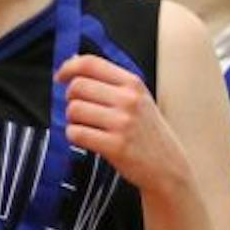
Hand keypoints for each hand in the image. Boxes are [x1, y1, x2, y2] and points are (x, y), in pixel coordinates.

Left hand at [58, 54, 189, 191]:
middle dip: (71, 99)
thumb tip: (72, 63)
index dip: (68, 68)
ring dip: (73, 120)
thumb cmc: (148, 133)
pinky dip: (76, 137)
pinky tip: (90, 140)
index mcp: (134, 84)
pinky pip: (76, 133)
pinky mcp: (115, 146)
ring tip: (89, 127)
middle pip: (77, 87)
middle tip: (80, 110)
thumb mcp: (139, 99)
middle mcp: (129, 100)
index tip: (61, 78)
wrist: (169, 167)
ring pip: (74, 110)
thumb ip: (110, 82)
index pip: (91, 64)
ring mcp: (123, 123)